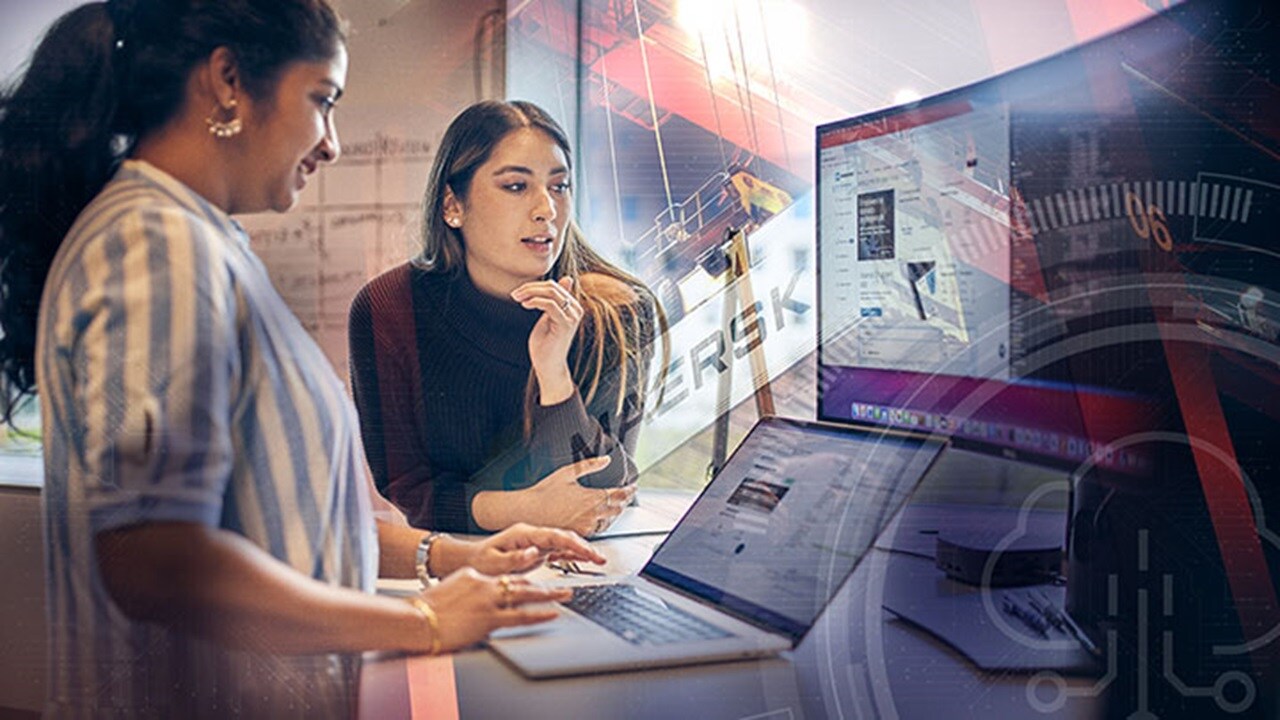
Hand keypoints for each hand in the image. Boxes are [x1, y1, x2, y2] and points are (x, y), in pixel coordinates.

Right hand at [418, 569, 569, 651]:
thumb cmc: (425, 611)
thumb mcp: (448, 591)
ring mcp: (488, 601)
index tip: (535, 584)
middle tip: (562, 586)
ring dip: (549, 595)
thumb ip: (466, 592)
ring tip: (565, 595)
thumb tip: (474, 602)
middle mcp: (483, 584)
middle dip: (543, 585)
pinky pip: (520, 615)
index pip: (504, 578)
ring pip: (525, 595)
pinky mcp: (489, 618)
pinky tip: (552, 612)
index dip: (522, 581)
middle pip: (520, 582)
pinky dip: (539, 613)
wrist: (415, 620)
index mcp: (473, 576)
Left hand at [460, 523, 606, 575]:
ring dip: (581, 550)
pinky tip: (585, 560)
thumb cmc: (480, 562)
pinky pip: (558, 552)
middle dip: (583, 546)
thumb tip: (535, 552)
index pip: (553, 535)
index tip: (587, 552)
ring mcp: (535, 543)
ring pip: (564, 543)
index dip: (572, 543)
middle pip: (563, 537)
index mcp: (523, 534)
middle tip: (600, 559)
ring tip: (599, 560)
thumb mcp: (494, 563)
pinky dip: (572, 555)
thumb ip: (515, 558)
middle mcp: (532, 535)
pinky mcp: (535, 552)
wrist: (470, 561)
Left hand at [511, 277, 580, 404]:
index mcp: (572, 306)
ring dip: (530, 293)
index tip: (518, 293)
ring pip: (551, 292)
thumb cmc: (545, 344)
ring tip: (517, 299)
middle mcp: (575, 310)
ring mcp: (572, 317)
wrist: (548, 366)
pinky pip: (550, 305)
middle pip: (552, 287)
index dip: (534, 286)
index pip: (554, 286)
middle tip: (515, 295)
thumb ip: (552, 301)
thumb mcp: (547, 318)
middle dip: (530, 288)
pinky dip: (535, 301)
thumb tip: (566, 279)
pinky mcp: (566, 324)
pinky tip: (525, 305)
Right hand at [519, 456, 634, 536]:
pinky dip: (605, 522)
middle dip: (625, 500)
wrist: (528, 511)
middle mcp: (592, 514)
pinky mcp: (579, 534)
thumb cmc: (544, 492)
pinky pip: (599, 529)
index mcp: (591, 497)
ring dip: (616, 512)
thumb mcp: (567, 472)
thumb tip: (605, 459)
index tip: (633, 487)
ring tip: (619, 505)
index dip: (629, 490)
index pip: (619, 494)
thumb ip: (590, 465)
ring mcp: (587, 526)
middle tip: (628, 495)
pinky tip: (603, 518)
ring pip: (610, 520)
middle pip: (618, 508)